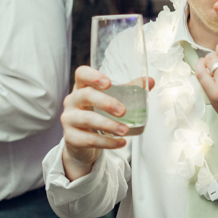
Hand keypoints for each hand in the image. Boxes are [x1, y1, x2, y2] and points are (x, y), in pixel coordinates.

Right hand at [60, 67, 154, 181]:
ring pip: (87, 119)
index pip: (81, 74)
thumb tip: (149, 81)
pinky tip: (121, 142)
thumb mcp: (111, 99)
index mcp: (82, 87)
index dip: (93, 76)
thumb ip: (129, 90)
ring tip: (125, 130)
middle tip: (123, 111)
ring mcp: (69, 119)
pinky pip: (89, 139)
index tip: (108, 83)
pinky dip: (107, 142)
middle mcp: (72, 100)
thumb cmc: (96, 113)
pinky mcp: (70, 137)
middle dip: (106, 102)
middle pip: (86, 95)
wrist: (82, 142)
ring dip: (109, 125)